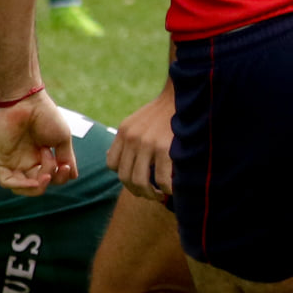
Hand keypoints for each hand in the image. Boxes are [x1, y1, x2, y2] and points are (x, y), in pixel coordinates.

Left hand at [0, 91, 77, 195]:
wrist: (27, 102)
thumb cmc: (45, 115)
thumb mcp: (62, 139)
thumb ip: (66, 158)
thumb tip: (73, 176)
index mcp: (41, 156)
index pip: (50, 178)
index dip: (60, 177)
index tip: (65, 165)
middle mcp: (27, 160)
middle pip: (36, 185)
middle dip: (50, 181)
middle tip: (56, 166)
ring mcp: (13, 160)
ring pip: (21, 188)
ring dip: (37, 187)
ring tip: (46, 174)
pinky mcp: (1, 159)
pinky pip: (6, 181)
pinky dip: (21, 185)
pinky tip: (34, 180)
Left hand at [108, 85, 174, 200]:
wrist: (183, 97)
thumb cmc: (162, 113)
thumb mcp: (136, 122)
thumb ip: (125, 140)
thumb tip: (109, 156)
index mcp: (123, 132)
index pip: (112, 164)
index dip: (122, 176)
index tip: (136, 180)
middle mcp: (131, 138)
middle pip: (124, 177)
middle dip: (136, 191)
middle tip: (149, 194)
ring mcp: (147, 144)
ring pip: (140, 181)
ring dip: (150, 194)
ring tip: (159, 195)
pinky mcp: (165, 148)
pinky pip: (161, 179)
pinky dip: (166, 189)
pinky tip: (171, 190)